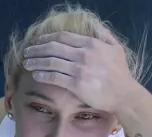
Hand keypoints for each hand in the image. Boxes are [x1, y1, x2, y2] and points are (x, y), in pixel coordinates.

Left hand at [22, 29, 140, 112]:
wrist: (125, 94)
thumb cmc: (120, 73)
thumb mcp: (116, 48)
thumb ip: (104, 35)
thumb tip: (94, 26)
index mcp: (91, 43)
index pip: (62, 37)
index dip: (47, 38)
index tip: (37, 41)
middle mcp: (84, 54)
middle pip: (53, 47)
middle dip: (37, 49)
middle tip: (27, 52)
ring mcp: (80, 69)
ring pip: (52, 62)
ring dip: (36, 61)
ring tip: (26, 63)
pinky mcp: (77, 85)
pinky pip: (55, 77)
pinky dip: (43, 75)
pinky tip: (36, 75)